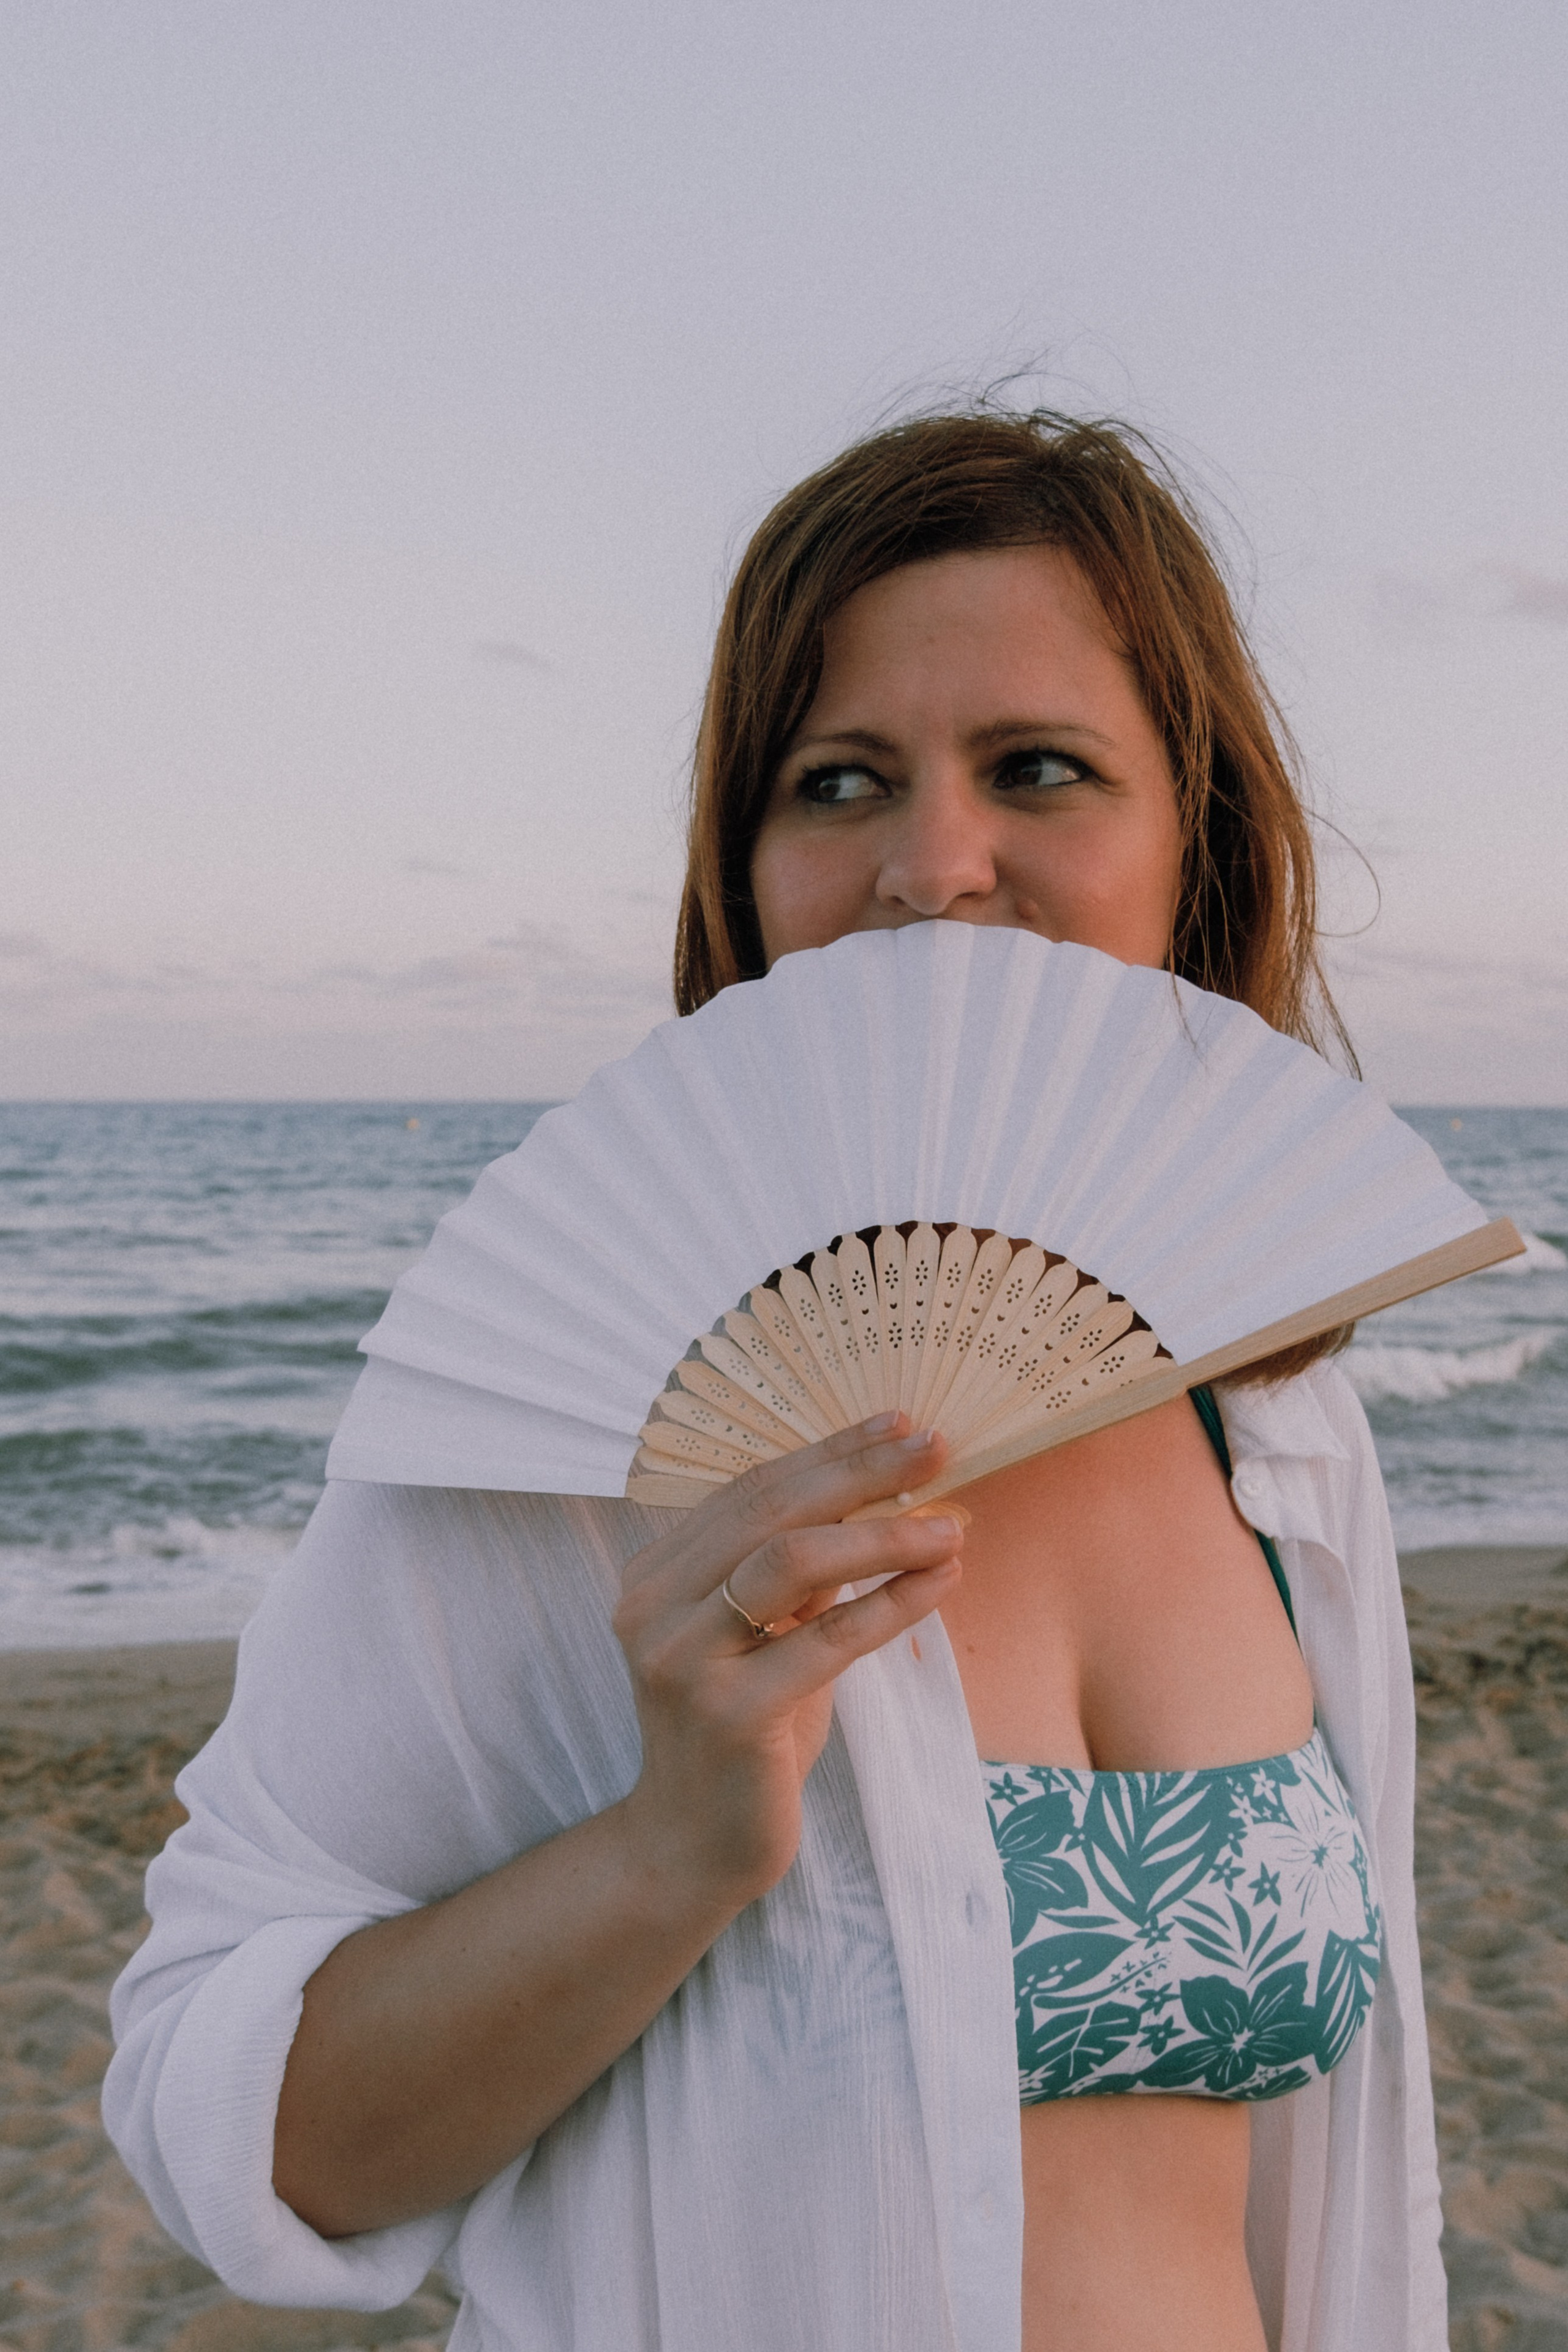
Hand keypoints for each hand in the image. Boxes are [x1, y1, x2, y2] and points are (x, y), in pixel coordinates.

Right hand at [612, 1414, 962, 1910]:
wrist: (694, 1844)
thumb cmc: (744, 1731)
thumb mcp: (763, 1635)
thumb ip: (795, 1569)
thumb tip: (882, 1492)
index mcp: (655, 1575)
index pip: (750, 1489)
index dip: (828, 1451)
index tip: (897, 1423)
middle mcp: (654, 1609)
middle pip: (769, 1510)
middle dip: (861, 1472)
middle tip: (936, 1446)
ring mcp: (683, 1662)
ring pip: (791, 1562)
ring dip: (882, 1535)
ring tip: (949, 1524)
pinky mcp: (729, 1715)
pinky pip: (827, 1640)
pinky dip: (892, 1603)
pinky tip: (940, 1581)